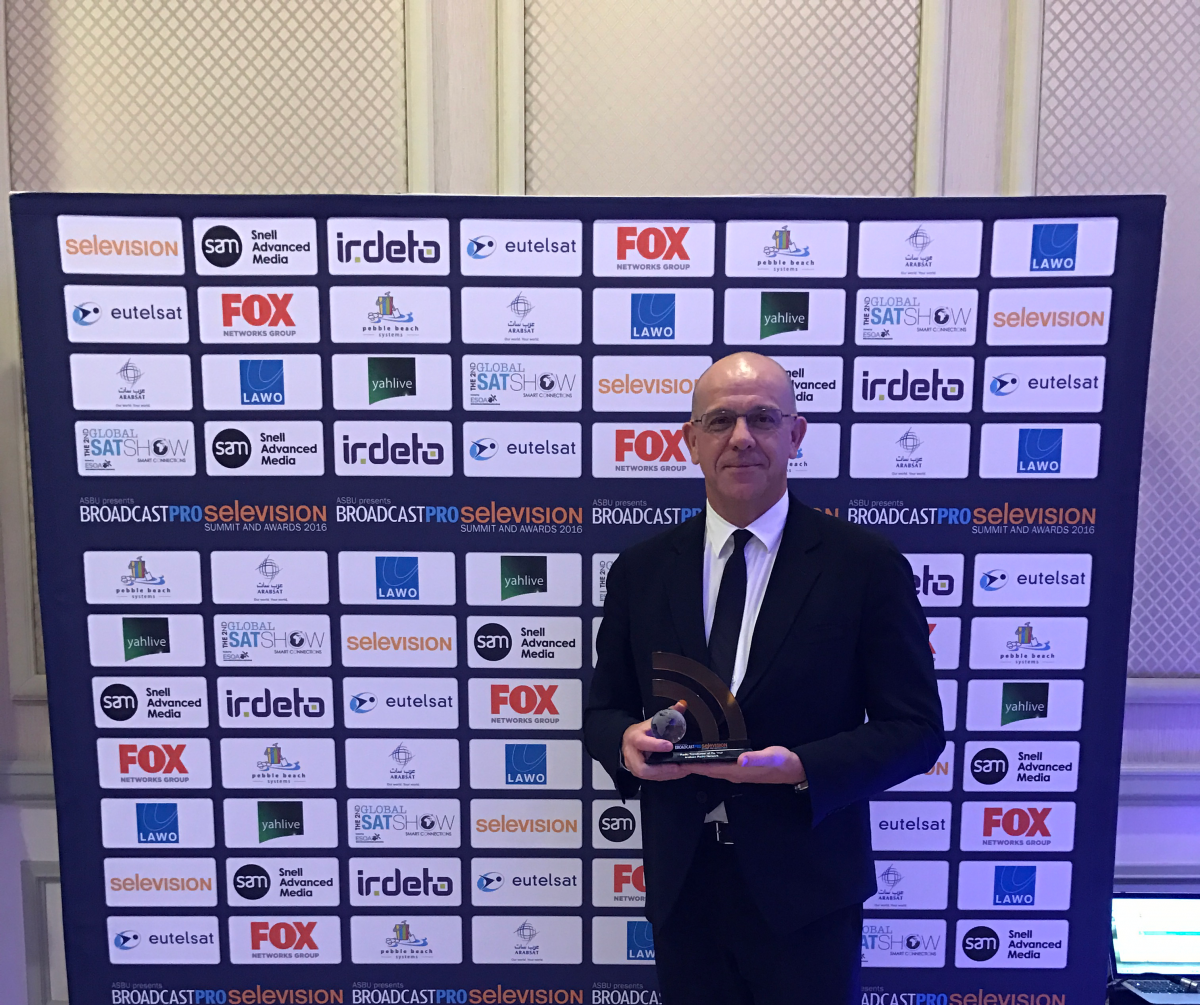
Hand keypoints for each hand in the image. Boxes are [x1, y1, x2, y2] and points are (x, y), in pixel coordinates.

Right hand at [620, 701, 690, 780]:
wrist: (627, 741)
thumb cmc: (642, 732)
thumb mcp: (652, 721)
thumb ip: (668, 714)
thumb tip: (682, 704)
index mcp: (634, 738)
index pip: (642, 742)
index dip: (655, 745)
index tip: (669, 745)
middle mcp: (632, 756)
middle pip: (643, 768)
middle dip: (662, 768)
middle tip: (678, 766)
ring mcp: (634, 767)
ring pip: (649, 775)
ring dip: (668, 774)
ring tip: (683, 769)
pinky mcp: (640, 774)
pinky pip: (654, 778)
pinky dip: (668, 775)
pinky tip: (680, 772)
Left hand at [687, 745, 806, 784]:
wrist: (793, 770)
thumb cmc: (782, 762)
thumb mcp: (771, 757)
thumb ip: (756, 758)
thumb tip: (742, 759)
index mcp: (737, 771)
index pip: (710, 769)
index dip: (693, 766)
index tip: (678, 762)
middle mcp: (734, 774)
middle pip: (707, 770)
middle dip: (690, 766)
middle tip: (674, 759)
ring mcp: (737, 773)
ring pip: (712, 770)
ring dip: (698, 765)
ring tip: (683, 758)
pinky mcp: (740, 770)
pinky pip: (719, 768)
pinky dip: (708, 764)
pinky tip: (704, 758)